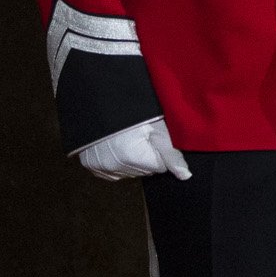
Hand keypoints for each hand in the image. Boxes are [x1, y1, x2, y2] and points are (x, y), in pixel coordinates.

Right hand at [74, 116, 189, 181]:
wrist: (102, 100)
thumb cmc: (134, 110)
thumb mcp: (158, 127)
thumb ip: (172, 154)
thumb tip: (185, 176)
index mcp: (133, 157)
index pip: (160, 167)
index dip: (160, 150)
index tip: (154, 136)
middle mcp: (115, 166)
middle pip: (144, 171)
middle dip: (146, 156)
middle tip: (140, 134)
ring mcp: (100, 167)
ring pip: (128, 172)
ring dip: (131, 160)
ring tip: (128, 138)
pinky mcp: (90, 165)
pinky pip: (110, 171)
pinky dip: (116, 161)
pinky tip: (116, 146)